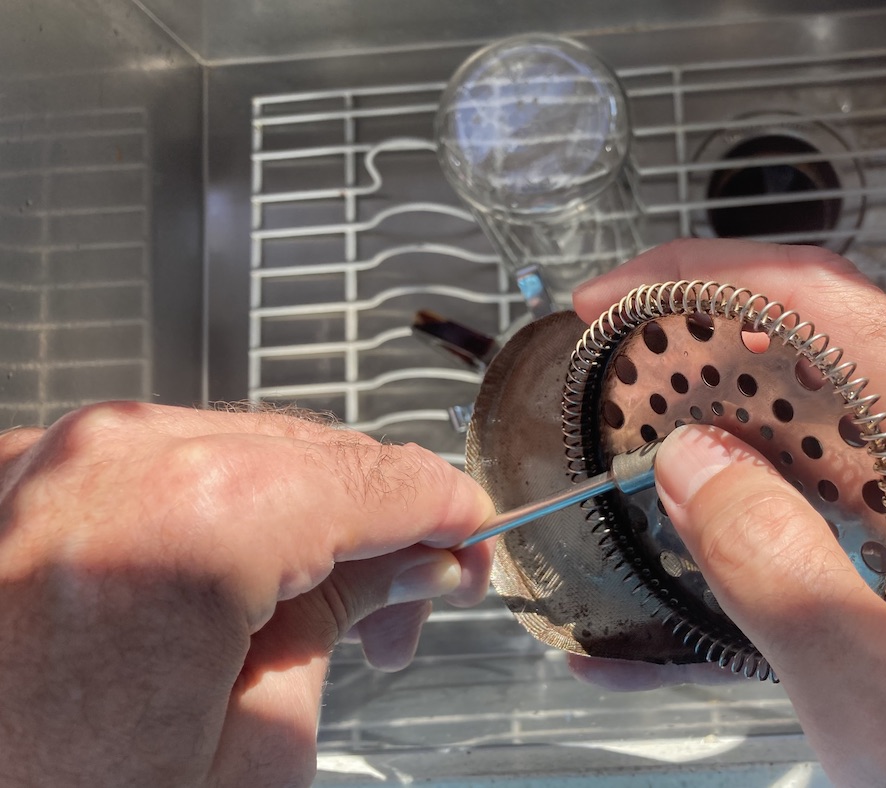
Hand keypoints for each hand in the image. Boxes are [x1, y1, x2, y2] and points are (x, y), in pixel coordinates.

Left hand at [0, 403, 493, 786]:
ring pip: (242, 447)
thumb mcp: (253, 749)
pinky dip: (221, 506)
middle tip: (407, 605)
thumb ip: (340, 626)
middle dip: (381, 527)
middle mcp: (116, 459)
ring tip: (317, 610)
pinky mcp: (18, 476)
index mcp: (193, 523)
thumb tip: (400, 569)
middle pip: (317, 453)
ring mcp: (54, 457)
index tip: (472, 541)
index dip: (449, 513)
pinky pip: (163, 461)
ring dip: (304, 515)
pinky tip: (238, 579)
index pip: (380, 480)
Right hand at [571, 239, 885, 785]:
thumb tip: (694, 463)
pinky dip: (759, 491)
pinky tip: (709, 534)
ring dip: (723, 419)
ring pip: (823, 417)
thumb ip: (784, 579)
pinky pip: (838, 488)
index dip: (710, 280)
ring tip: (640, 450)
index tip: (619, 297)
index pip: (834, 310)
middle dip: (705, 340)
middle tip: (615, 370)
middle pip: (825, 344)